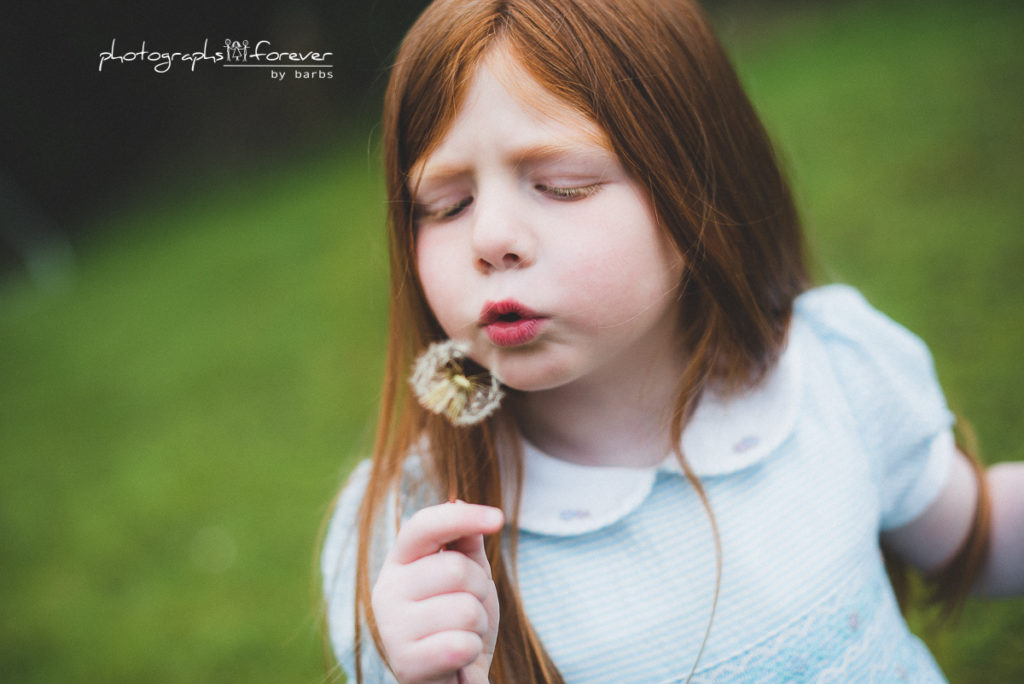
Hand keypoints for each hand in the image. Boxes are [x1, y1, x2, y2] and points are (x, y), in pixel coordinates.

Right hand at [372, 501, 504, 682]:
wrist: (452, 677)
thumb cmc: (459, 620)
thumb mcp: (469, 576)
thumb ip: (465, 542)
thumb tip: (461, 500)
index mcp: (399, 562)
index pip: (424, 525)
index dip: (461, 517)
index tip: (498, 518)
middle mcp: (386, 590)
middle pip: (456, 569)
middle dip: (479, 591)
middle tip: (469, 610)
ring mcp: (391, 628)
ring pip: (466, 609)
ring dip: (478, 625)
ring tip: (461, 634)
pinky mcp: (405, 664)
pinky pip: (463, 644)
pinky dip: (472, 651)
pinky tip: (457, 656)